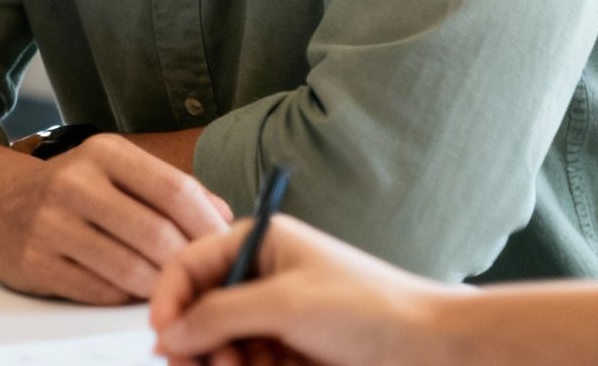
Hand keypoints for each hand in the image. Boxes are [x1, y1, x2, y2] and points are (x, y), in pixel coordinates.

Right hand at [0, 132, 231, 304]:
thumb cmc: (72, 190)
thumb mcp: (116, 169)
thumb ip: (171, 189)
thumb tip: (224, 216)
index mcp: (103, 153)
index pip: (175, 191)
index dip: (208, 225)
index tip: (226, 245)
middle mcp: (74, 182)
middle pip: (156, 234)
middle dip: (187, 263)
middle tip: (200, 276)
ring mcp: (51, 224)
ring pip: (130, 270)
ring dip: (158, 286)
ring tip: (169, 286)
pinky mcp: (34, 262)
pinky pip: (99, 292)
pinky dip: (124, 297)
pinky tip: (129, 290)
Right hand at [149, 214, 462, 365]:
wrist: (435, 349)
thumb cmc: (371, 309)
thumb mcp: (284, 305)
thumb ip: (218, 315)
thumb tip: (168, 332)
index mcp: (259, 244)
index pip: (188, 266)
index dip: (168, 301)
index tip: (162, 340)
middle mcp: (262, 277)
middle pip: (199, 312)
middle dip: (197, 344)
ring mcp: (276, 318)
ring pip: (221, 346)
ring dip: (223, 364)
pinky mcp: (290, 352)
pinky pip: (248, 363)